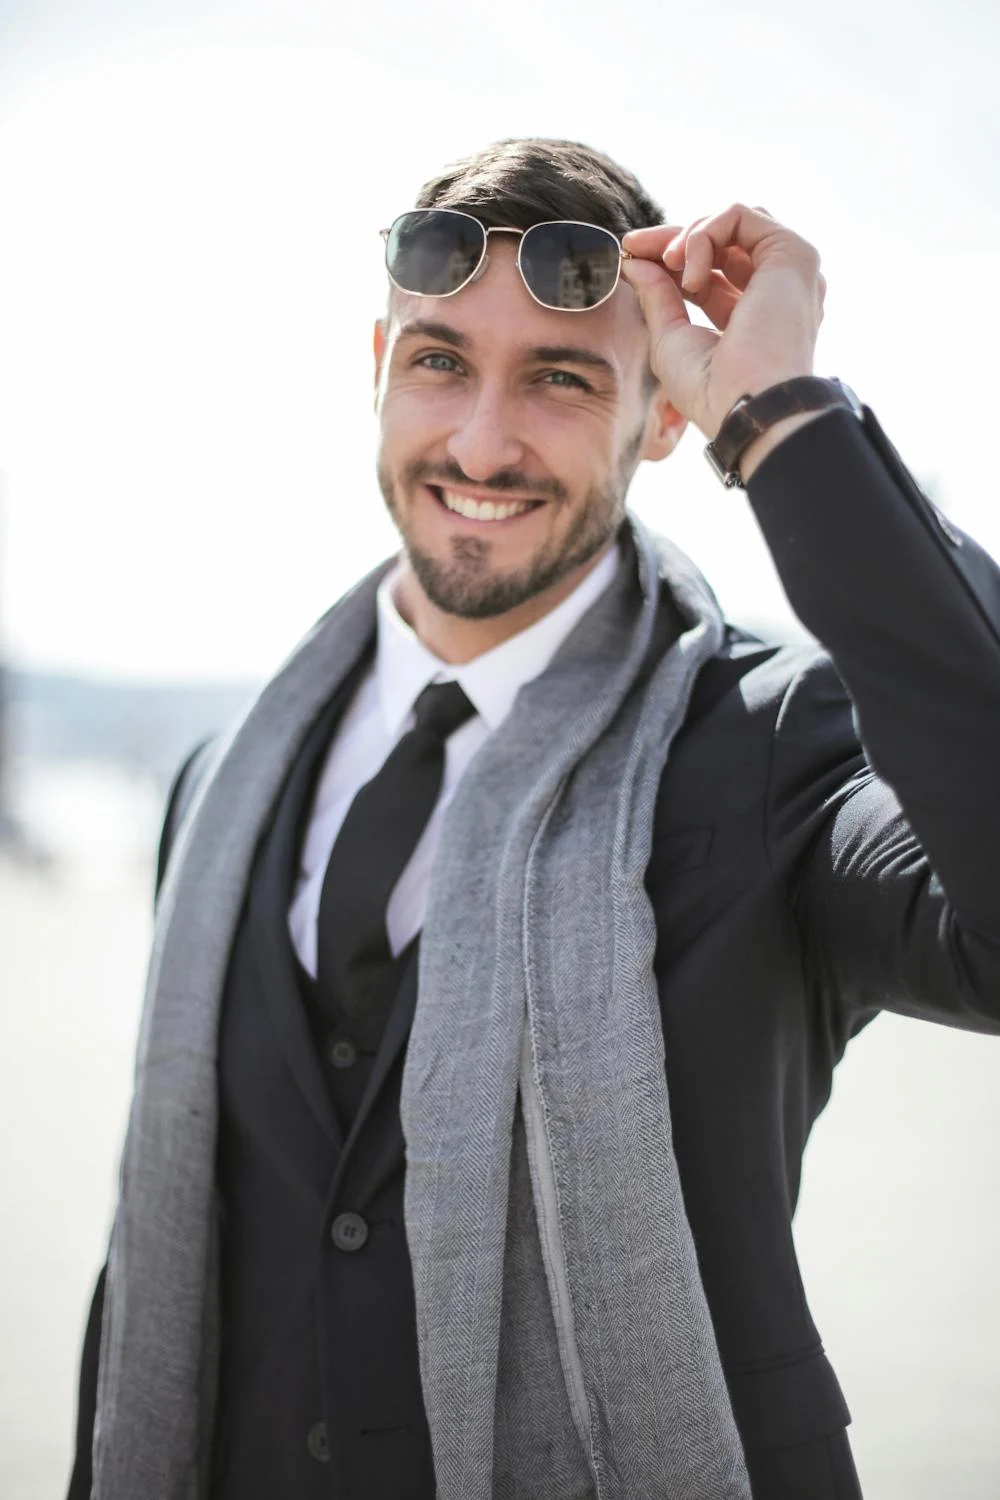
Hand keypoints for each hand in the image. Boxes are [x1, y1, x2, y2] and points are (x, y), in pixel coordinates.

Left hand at [620, 205, 825, 442]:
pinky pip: (740, 215)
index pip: (708, 272)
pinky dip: (705, 234)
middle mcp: (775, 291)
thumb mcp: (670, 338)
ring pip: (733, 222)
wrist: (747, 408)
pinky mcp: (794, 255)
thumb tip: (635, 260)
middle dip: (672, 241)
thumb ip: (657, 295)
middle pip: (721, 242)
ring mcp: (787, 273)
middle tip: (634, 249)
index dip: (667, 260)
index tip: (629, 256)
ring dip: (690, 235)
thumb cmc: (711, 390)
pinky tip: (691, 275)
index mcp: (751, 316)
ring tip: (669, 266)